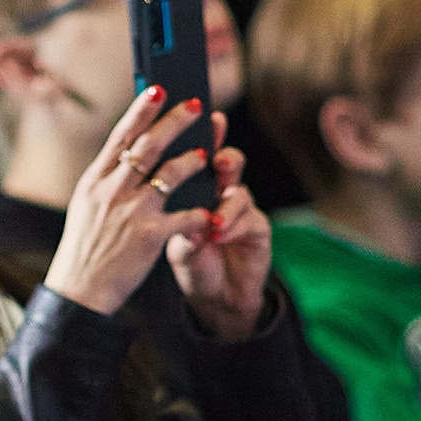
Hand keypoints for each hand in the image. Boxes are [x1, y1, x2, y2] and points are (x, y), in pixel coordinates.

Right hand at [43, 86, 217, 315]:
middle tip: (197, 106)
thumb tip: (130, 154)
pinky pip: (185, 215)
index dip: (141, 111)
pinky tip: (211, 209)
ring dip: (192, 160)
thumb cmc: (85, 249)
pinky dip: (201, 212)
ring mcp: (130, 212)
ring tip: (206, 155)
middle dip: (176, 122)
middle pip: (149, 146)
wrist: (78, 291)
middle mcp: (111, 191)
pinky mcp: (149, 236)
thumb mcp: (86, 207)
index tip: (158, 88)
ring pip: (170, 174)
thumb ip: (107, 181)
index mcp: (93, 182)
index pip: (120, 137)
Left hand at [164, 118, 271, 342]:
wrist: (213, 297)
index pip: (198, 156)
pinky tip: (219, 235)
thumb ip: (169, 215)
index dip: (199, 138)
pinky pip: (249, 219)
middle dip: (224, 157)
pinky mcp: (258, 229)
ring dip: (226, 203)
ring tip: (213, 219)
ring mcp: (243, 209)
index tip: (196, 123)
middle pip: (228, 163)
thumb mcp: (171, 238)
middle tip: (217, 160)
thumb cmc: (191, 260)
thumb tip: (161, 195)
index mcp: (198, 188)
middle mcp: (222, 191)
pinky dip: (232, 226)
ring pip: (239, 192)